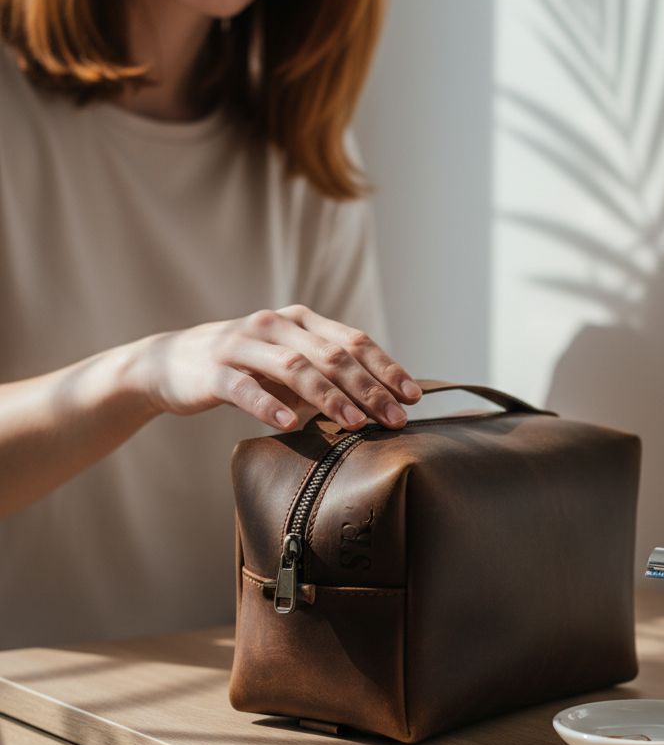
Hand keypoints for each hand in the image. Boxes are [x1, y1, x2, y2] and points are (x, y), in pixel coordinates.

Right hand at [134, 305, 421, 430]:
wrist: (171, 364)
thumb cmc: (242, 368)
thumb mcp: (288, 364)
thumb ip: (326, 375)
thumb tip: (380, 403)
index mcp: (300, 321)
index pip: (353, 341)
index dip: (386, 368)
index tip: (412, 397)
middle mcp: (276, 325)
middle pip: (332, 356)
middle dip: (369, 389)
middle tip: (394, 420)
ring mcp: (243, 345)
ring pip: (295, 368)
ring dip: (329, 398)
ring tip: (354, 424)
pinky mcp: (215, 372)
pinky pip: (245, 388)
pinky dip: (269, 406)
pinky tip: (290, 424)